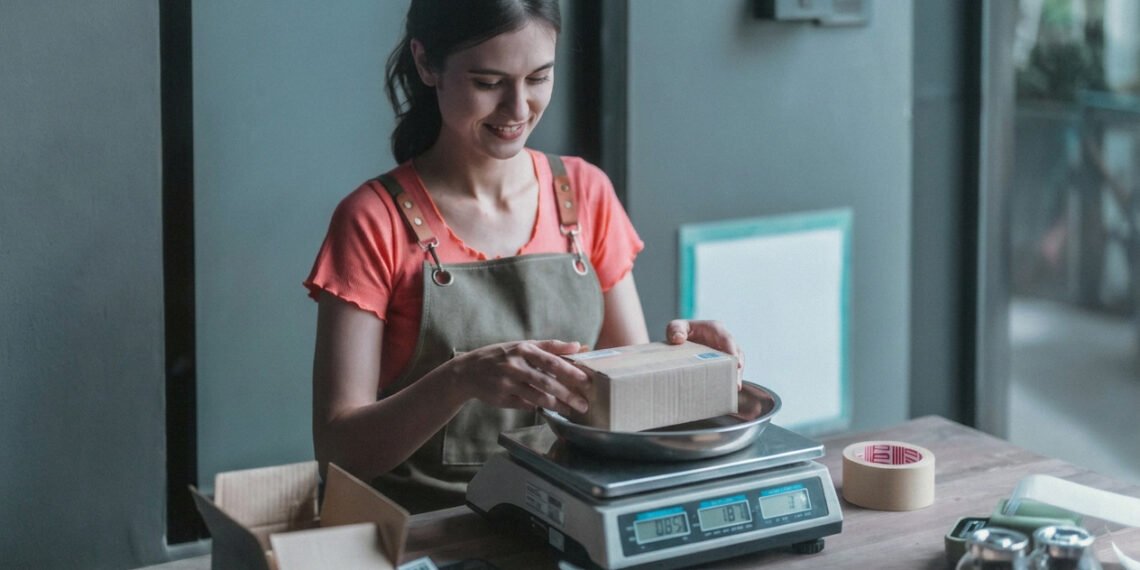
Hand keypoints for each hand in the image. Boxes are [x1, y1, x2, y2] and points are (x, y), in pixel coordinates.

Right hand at [446, 339, 590, 415]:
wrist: (468, 371)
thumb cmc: (502, 356)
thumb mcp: (524, 346)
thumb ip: (552, 347)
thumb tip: (580, 346)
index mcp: (523, 350)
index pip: (551, 361)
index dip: (570, 371)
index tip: (586, 380)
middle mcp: (515, 366)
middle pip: (547, 382)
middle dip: (568, 394)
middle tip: (584, 404)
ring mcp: (508, 383)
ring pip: (537, 397)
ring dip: (557, 405)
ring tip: (571, 410)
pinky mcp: (503, 398)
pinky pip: (526, 405)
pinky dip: (539, 408)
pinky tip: (550, 410)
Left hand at [665, 319, 744, 387]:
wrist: (679, 342)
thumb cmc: (679, 331)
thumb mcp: (675, 327)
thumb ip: (675, 329)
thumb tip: (678, 338)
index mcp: (715, 329)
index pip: (726, 338)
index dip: (732, 350)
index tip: (736, 362)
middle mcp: (723, 341)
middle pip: (736, 354)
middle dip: (737, 368)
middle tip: (736, 383)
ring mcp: (724, 353)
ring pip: (735, 364)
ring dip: (735, 377)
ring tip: (733, 389)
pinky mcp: (723, 364)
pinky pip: (729, 372)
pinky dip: (728, 381)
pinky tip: (726, 391)